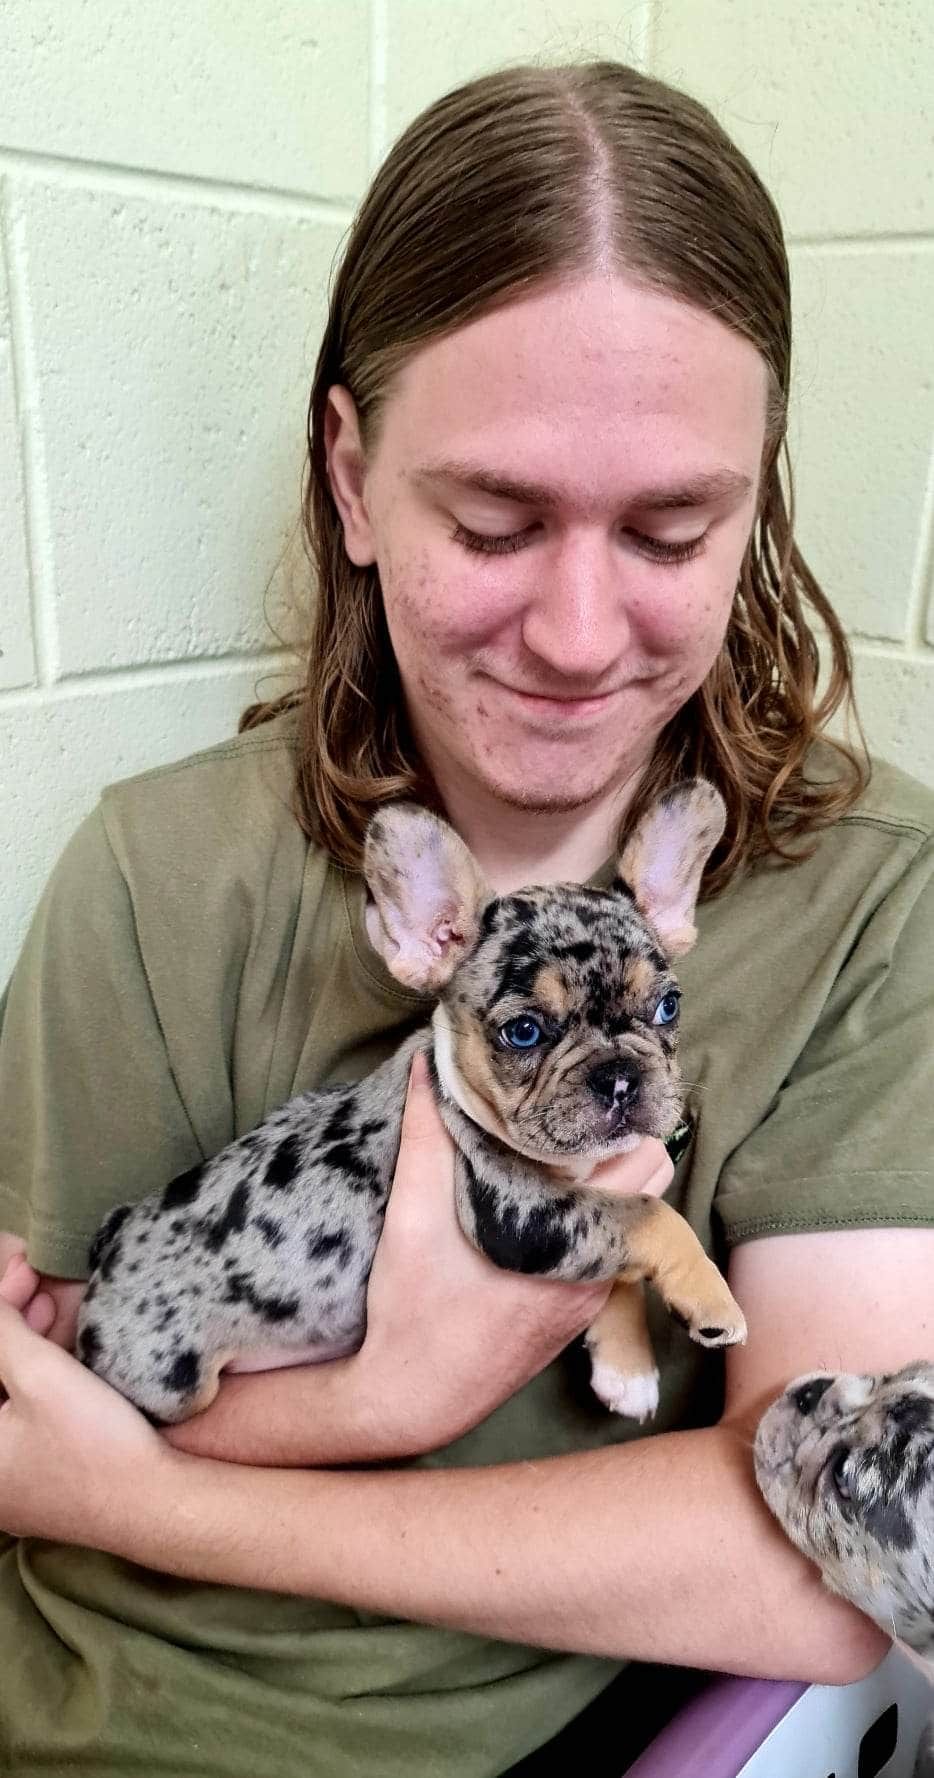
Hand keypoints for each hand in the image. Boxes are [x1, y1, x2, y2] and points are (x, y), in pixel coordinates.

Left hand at [0, 1255, 164, 1545]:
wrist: (157, 1502)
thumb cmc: (94, 1441)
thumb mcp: (39, 1373)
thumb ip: (1, 1331)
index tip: (22, 1273)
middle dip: (7, 1327)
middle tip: (33, 1281)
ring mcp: (13, 1483)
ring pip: (6, 1397)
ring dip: (19, 1349)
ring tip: (48, 1308)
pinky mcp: (42, 1481)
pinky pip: (23, 1417)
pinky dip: (33, 1379)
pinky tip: (56, 1351)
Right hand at [339, 1051, 673, 1450]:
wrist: (411, 1402)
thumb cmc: (411, 1313)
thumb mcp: (410, 1218)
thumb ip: (426, 1138)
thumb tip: (430, 1066)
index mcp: (570, 1243)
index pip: (642, 1164)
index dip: (619, 1125)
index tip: (580, 1103)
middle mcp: (596, 1273)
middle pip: (646, 1186)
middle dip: (616, 1148)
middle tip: (562, 1126)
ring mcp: (589, 1300)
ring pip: (628, 1221)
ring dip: (603, 1186)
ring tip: (549, 1159)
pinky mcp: (574, 1318)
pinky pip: (606, 1254)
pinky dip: (587, 1223)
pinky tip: (540, 1208)